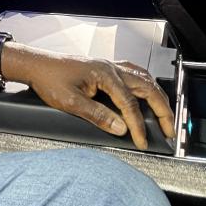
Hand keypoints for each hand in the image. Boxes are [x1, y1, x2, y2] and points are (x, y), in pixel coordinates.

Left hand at [4, 48, 175, 149]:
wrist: (36, 64)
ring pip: (143, 78)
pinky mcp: (105, 67)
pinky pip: (134, 73)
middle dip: (161, 109)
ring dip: (157, 95)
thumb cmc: (49, 79)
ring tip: (165, 112)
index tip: (142, 141)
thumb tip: (120, 128)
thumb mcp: (71, 102)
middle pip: (146, 88)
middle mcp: (111, 67)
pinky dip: (146, 84)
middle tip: (169, 129)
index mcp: (105, 74)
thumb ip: (97, 115)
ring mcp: (109, 65)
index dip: (138, 125)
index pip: (129, 104)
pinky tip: (148, 90)